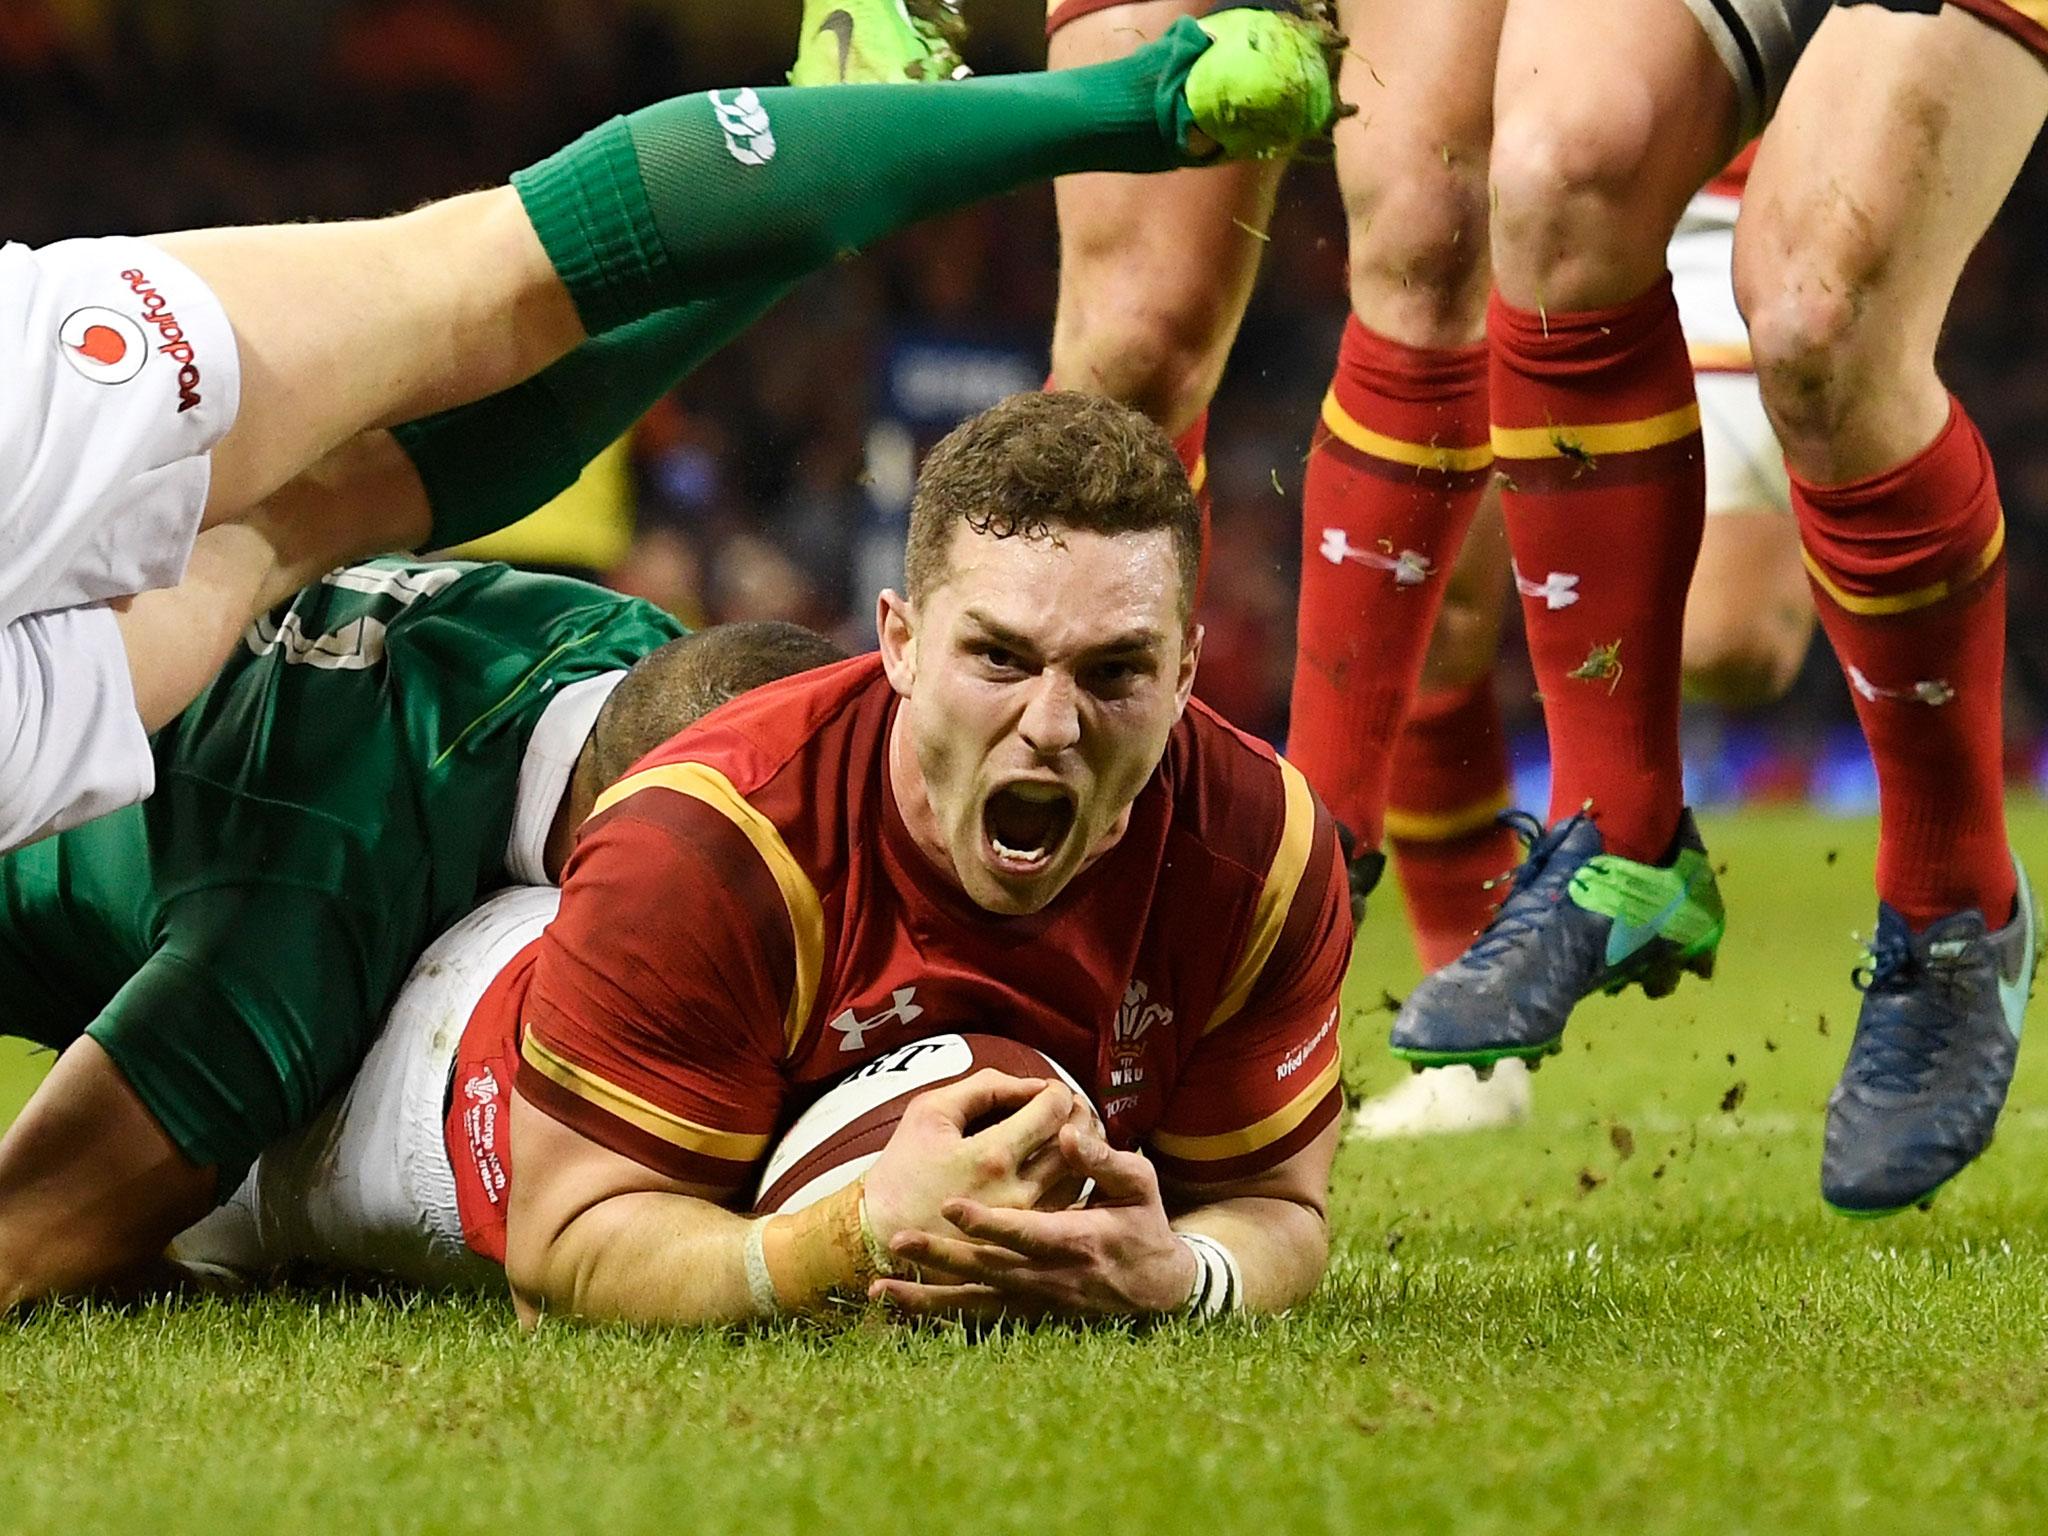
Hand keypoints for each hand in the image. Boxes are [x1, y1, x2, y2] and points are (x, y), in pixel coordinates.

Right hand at [859, 1069, 1079, 1260]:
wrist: (880, 1237)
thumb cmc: (901, 1171)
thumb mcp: (930, 1112)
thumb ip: (984, 1088)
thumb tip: (1030, 1084)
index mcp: (993, 1156)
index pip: (1054, 1110)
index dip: (1057, 1091)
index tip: (1048, 1089)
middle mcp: (1019, 1193)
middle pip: (1077, 1143)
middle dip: (1076, 1115)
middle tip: (1065, 1106)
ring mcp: (1026, 1224)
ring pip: (1079, 1176)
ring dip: (1080, 1148)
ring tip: (1064, 1132)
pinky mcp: (1026, 1244)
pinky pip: (1067, 1205)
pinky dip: (1070, 1179)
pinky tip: (1056, 1165)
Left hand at [869, 1120, 1198, 1320]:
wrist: (1159, 1287)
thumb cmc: (1144, 1223)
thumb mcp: (1139, 1184)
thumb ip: (1101, 1160)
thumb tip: (1068, 1132)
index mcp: (1077, 1241)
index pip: (1025, 1233)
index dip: (988, 1222)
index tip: (950, 1205)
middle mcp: (1051, 1278)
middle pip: (988, 1269)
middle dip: (941, 1256)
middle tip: (897, 1239)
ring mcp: (1036, 1301)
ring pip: (975, 1301)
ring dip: (928, 1297)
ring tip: (882, 1288)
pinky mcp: (1026, 1314)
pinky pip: (977, 1318)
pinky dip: (939, 1316)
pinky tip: (902, 1309)